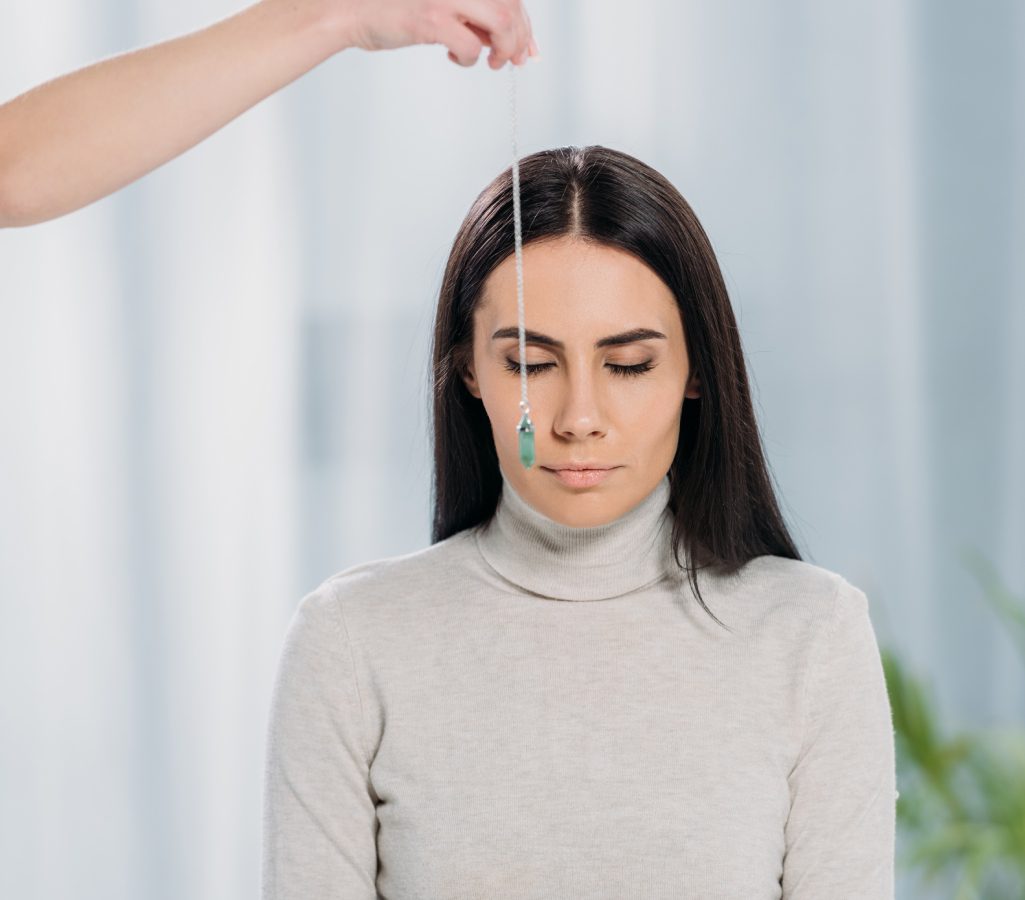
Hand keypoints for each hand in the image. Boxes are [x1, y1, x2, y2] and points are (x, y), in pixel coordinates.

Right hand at [339, 0, 538, 67]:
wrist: (352, 9)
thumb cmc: (395, 8)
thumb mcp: (443, 4)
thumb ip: (472, 14)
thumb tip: (505, 39)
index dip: (525, 23)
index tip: (528, 47)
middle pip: (511, 6)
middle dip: (520, 38)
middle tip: (513, 59)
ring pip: (502, 22)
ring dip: (505, 48)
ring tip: (492, 61)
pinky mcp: (431, 18)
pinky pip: (471, 47)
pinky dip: (470, 60)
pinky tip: (455, 58)